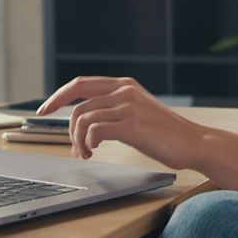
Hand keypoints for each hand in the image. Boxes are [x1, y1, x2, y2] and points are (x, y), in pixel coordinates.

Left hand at [37, 77, 204, 167]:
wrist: (194, 143)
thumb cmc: (166, 134)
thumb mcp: (139, 111)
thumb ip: (115, 108)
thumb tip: (85, 121)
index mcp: (125, 85)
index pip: (80, 84)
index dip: (57, 97)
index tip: (43, 110)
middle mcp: (125, 91)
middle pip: (77, 104)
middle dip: (67, 128)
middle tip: (74, 147)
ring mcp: (128, 106)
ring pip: (82, 119)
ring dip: (78, 141)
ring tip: (87, 153)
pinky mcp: (132, 125)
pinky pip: (94, 130)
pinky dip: (88, 143)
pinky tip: (95, 151)